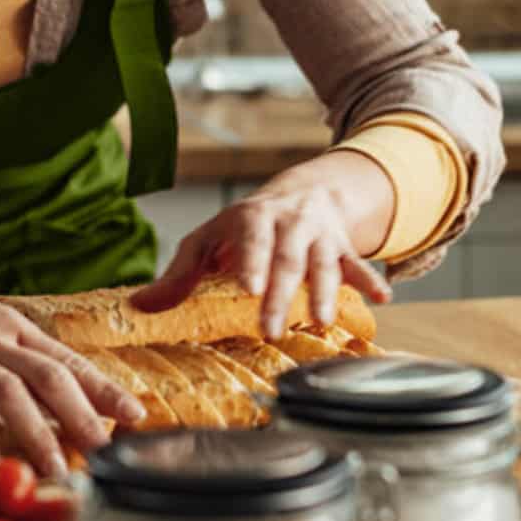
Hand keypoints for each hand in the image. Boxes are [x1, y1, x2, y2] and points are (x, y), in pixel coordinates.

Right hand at [0, 224, 145, 476]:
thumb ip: (7, 356)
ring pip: (9, 394)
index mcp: (10, 327)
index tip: (136, 413)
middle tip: (113, 449)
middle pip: (51, 376)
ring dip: (38, 433)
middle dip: (86, 414)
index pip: (68, 359)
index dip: (104, 388)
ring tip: (60, 470)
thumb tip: (42, 393)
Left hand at [133, 151, 393, 336]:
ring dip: (326, 291)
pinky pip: (358, 264)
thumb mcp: (208, 241)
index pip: (251, 239)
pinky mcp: (343, 248)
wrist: (304, 192)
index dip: (251, 262)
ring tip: (323, 320)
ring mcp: (319, 235)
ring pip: (324, 263)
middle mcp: (289, 224)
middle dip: (281, 294)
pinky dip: (371, 280)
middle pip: (287, 259)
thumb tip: (138, 306)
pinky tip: (382, 298)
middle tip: (270, 328)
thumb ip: (178, 275)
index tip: (248, 289)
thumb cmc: (245, 227)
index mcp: (252, 219)